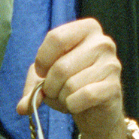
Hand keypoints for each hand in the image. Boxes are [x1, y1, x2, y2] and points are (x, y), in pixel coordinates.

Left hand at [15, 18, 128, 138]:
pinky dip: (73, 105)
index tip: (43, 72)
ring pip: (70, 84)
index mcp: (87, 29)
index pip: (55, 37)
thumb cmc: (69, 83)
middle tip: (56, 91)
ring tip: (68, 96)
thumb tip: (23, 107)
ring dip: (61, 97)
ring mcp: (112, 64)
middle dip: (50, 86)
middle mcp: (102, 42)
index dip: (42, 60)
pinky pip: (84, 96)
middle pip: (60, 66)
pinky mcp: (114, 87)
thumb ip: (32, 86)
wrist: (94, 109)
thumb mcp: (45, 76)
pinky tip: (77, 104)